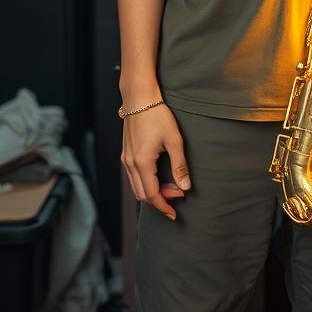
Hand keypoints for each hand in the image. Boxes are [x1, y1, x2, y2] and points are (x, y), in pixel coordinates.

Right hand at [120, 103, 190, 220]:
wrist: (139, 97)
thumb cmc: (157, 115)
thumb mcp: (174, 140)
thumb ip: (179, 166)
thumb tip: (185, 187)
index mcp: (142, 163)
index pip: (152, 195)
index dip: (164, 206)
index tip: (174, 214)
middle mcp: (130, 164)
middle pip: (142, 194)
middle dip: (160, 200)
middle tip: (178, 195)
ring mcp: (126, 158)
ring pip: (136, 186)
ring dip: (152, 191)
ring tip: (171, 187)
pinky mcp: (126, 153)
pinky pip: (133, 176)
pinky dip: (145, 182)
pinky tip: (158, 176)